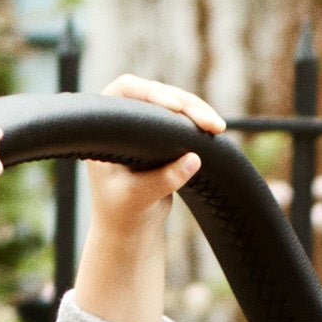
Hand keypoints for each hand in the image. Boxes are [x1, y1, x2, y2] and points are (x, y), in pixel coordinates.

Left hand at [71, 72, 225, 321]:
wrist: (130, 229)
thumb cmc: (122, 214)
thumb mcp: (138, 198)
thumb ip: (163, 180)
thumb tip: (194, 159)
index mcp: (103, 125)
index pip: (125, 91)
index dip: (151, 93)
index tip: (175, 107)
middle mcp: (122, 118)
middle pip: (156, 93)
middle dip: (186, 104)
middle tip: (210, 124)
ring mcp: (144, 125)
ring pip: (175, 103)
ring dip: (198, 112)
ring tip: (218, 128)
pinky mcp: (163, 136)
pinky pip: (184, 119)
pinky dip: (200, 123)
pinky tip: (216, 130)